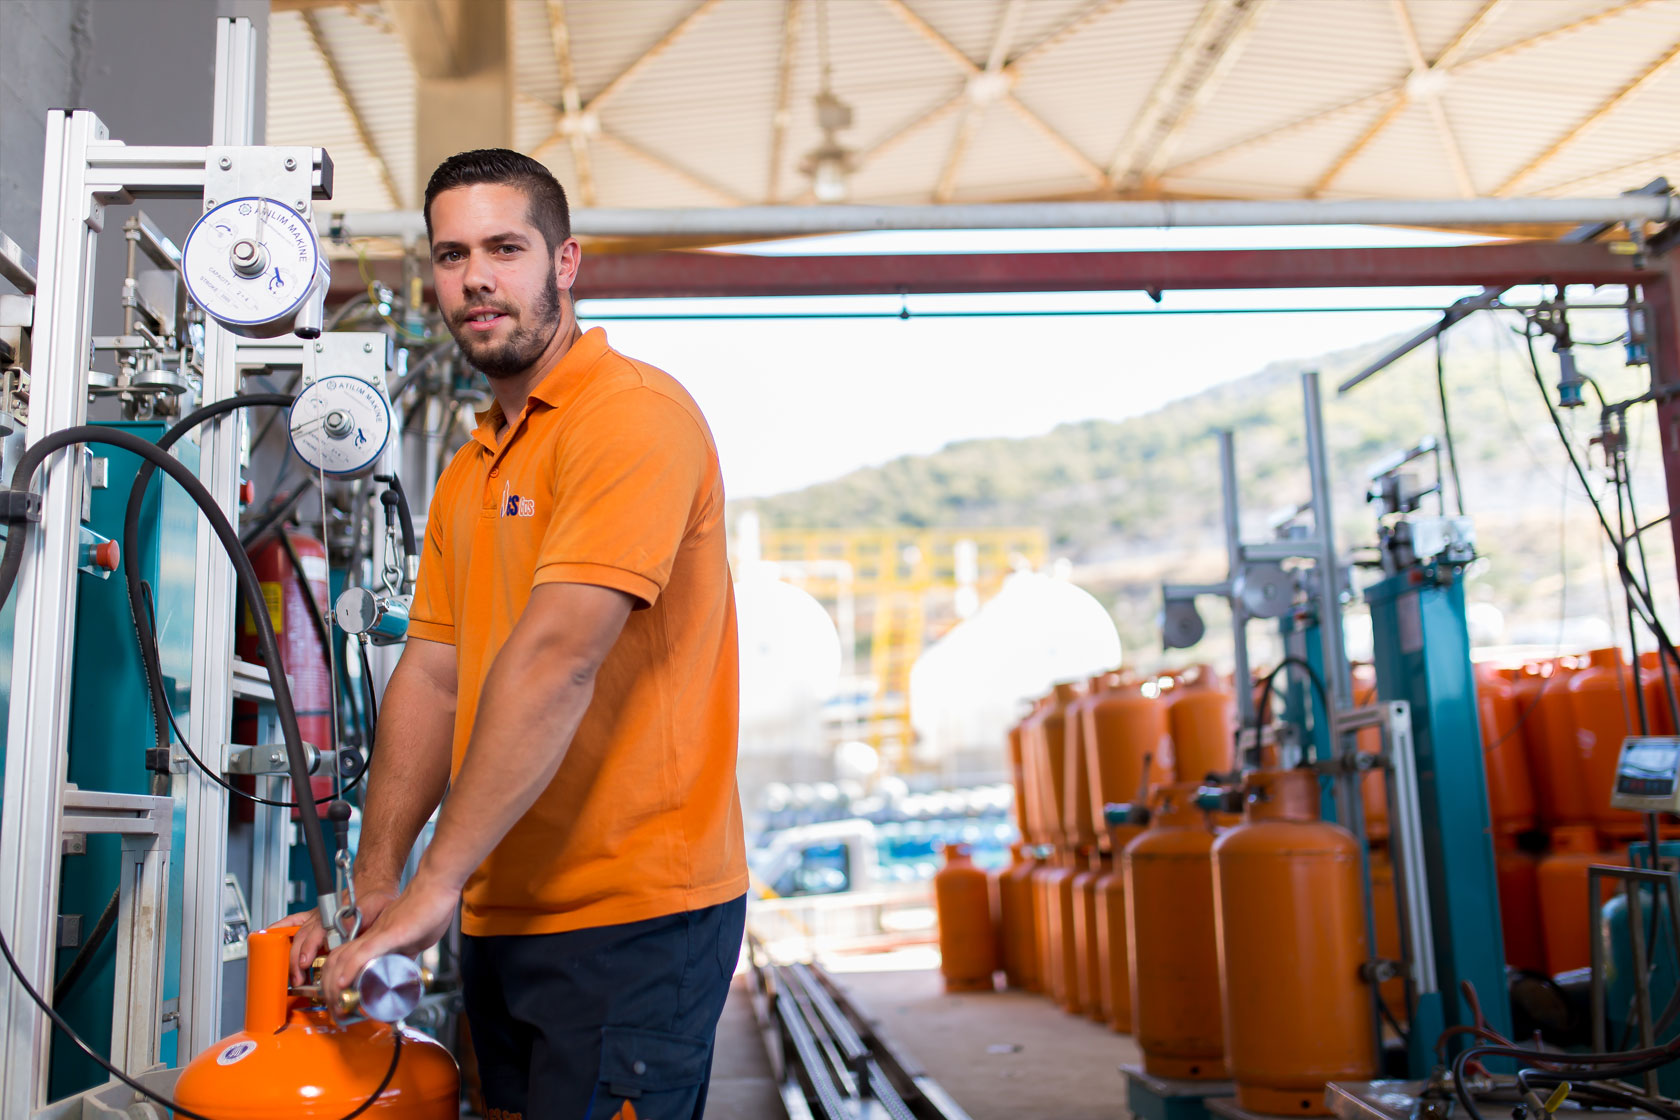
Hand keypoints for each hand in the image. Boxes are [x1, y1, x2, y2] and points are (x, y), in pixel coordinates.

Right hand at [280, 886, 398, 985]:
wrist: (372, 884)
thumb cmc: (375, 897)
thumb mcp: (374, 907)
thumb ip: (361, 921)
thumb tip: (347, 932)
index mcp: (336, 915)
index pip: (317, 935)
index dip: (310, 950)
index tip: (305, 963)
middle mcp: (322, 917)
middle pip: (303, 939)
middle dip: (297, 960)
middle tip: (298, 978)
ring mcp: (315, 917)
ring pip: (296, 935)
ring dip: (291, 955)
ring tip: (291, 973)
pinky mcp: (313, 917)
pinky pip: (292, 921)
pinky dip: (280, 927)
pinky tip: (270, 935)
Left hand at [321, 871, 458, 1014]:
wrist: (437, 885)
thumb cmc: (429, 907)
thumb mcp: (414, 939)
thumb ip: (405, 954)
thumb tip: (403, 971)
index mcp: (375, 938)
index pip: (344, 959)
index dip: (335, 981)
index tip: (340, 1001)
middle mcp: (371, 935)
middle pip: (336, 961)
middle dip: (329, 990)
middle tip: (336, 1010)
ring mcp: (378, 934)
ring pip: (344, 959)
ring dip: (335, 986)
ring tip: (337, 1004)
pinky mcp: (390, 933)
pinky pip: (364, 952)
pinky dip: (350, 969)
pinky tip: (344, 983)